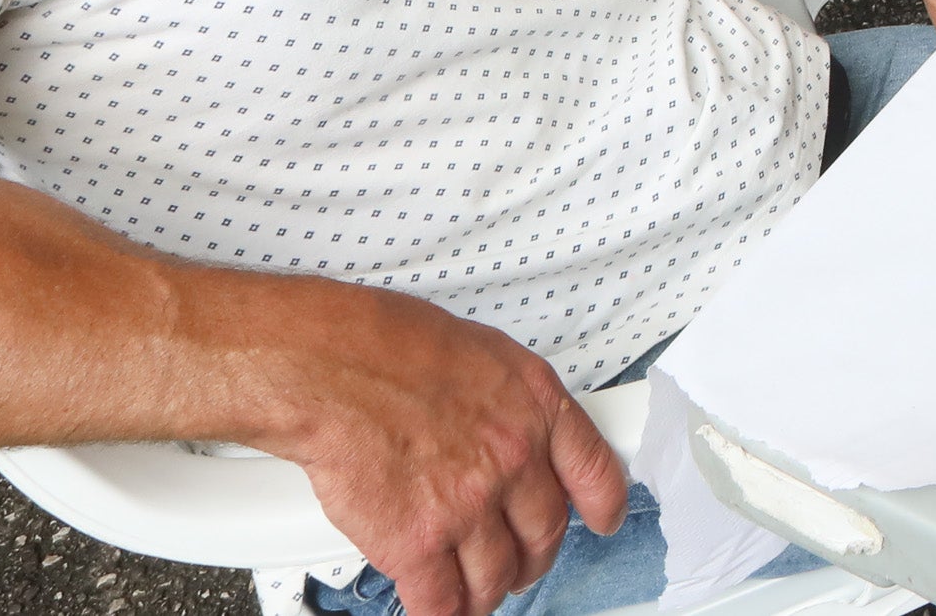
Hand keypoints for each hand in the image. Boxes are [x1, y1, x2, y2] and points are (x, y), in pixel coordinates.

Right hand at [273, 288, 626, 615]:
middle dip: (532, 557)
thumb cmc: (387, 346)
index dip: (603, 504)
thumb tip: (504, 428)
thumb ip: (506, 402)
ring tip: (472, 590)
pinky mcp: (419, 544)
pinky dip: (441, 613)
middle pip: (544, 534)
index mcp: (535, 406)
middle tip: (517, 560)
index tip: (604, 518)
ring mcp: (469, 505)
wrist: (331, 367)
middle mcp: (513, 457)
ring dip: (486, 591)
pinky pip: (443, 603)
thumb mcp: (481, 354)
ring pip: (496, 577)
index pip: (594, 469)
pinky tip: (436, 607)